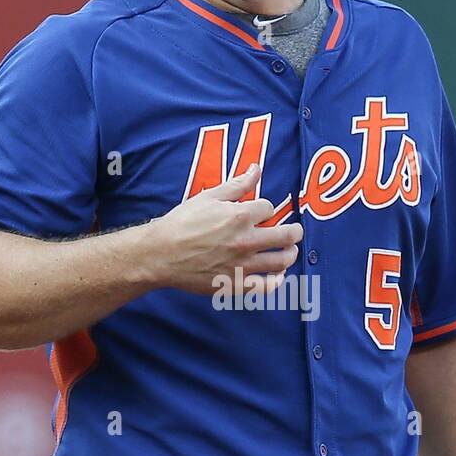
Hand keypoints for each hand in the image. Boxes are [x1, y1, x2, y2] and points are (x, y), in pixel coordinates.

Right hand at [148, 163, 303, 296]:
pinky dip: (277, 281)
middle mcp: (246, 240)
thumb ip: (237, 184)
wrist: (160, 253)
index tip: (260, 213)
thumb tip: (257, 168)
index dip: (266, 209)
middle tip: (295, 231)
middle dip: (295, 231)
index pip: (270, 209)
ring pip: (282, 261)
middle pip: (287, 235)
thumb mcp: (208, 197)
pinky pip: (266, 286)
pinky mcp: (235, 283)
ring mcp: (242, 264)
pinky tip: (278, 275)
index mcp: (240, 216)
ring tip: (289, 252)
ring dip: (290, 255)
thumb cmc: (182, 223)